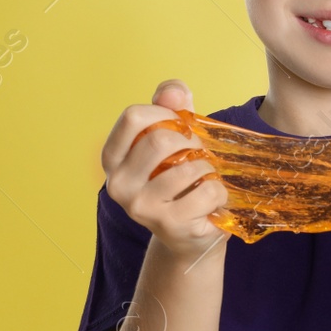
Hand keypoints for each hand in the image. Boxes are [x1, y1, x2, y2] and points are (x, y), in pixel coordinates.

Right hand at [101, 79, 227, 260]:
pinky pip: (207, 190)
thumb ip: (171, 107)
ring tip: (203, 180)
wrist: (187, 237)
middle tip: (197, 156)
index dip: (164, 114)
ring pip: (189, 166)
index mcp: (112, 159)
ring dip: (207, 169)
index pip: (132, 117)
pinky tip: (210, 202)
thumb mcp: (172, 138)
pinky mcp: (169, 224)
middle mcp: (117, 184)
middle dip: (191, 143)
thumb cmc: (178, 179)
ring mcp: (140, 208)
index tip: (179, 127)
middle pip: (160, 140)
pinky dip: (219, 192)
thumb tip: (175, 93)